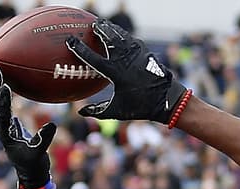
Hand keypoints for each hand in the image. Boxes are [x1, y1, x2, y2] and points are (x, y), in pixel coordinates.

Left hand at [0, 67, 55, 188]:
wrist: (31, 174)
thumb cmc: (35, 166)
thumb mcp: (40, 154)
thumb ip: (44, 140)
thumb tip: (52, 124)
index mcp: (6, 135)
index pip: (1, 114)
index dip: (3, 100)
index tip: (6, 86)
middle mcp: (2, 129)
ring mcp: (4, 127)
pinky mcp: (10, 126)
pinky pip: (3, 107)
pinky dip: (3, 95)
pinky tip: (6, 85)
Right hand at [65, 19, 189, 123]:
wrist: (168, 101)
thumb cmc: (142, 107)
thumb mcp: (118, 111)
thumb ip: (98, 111)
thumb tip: (81, 112)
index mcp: (116, 72)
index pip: (93, 57)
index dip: (80, 48)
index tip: (70, 40)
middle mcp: (126, 60)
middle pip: (109, 38)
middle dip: (99, 29)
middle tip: (92, 25)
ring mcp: (138, 54)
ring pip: (122, 36)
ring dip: (112, 29)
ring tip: (104, 25)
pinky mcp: (146, 53)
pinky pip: (133, 40)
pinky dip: (125, 35)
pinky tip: (122, 35)